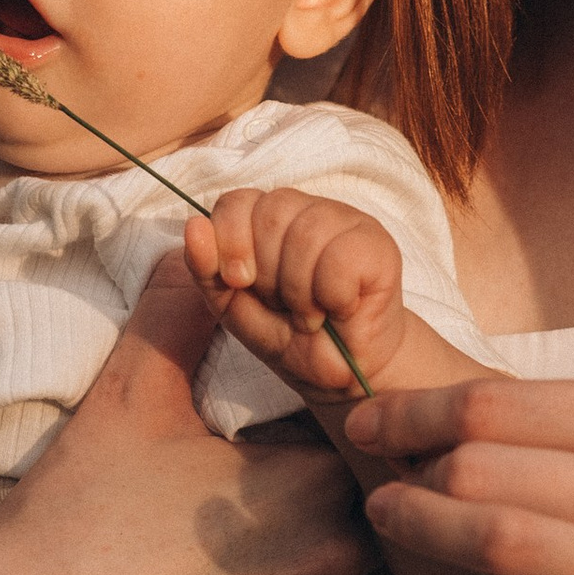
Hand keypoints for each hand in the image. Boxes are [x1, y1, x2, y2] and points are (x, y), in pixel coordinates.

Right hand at [0, 257, 385, 574]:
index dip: (332, 420)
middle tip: (281, 478)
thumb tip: (200, 237)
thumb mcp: (129, 396)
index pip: (364, 433)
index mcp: (312, 484)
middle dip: (343, 489)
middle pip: (376, 507)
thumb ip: (179, 311)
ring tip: (279, 534)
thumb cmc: (71, 515)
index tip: (287, 423)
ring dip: (344, 553)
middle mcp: (339, 565)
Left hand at [184, 189, 410, 398]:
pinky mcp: (380, 245)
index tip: (240, 282)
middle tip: (285, 305)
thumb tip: (193, 225)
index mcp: (269, 217)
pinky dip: (333, 296)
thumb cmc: (288, 334)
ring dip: (301, 291)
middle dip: (270, 274)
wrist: (340, 373)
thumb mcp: (232, 306)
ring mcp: (347, 222)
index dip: (232, 242)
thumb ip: (206, 268)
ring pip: (308, 234)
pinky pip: (342, 258)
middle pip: (272, 213)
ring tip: (311, 313)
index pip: (237, 201)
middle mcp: (308, 209)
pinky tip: (340, 309)